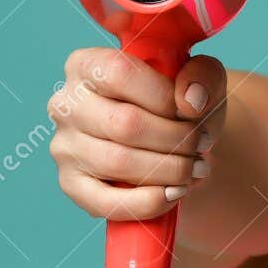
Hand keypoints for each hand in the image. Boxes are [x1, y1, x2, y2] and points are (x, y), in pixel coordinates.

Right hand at [47, 48, 221, 221]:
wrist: (173, 144)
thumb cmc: (181, 106)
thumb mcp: (202, 80)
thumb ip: (203, 76)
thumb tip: (191, 101)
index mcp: (88, 65)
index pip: (122, 74)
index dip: (165, 98)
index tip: (194, 113)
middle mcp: (66, 103)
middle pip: (124, 123)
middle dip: (175, 139)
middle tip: (202, 145)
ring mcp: (64, 146)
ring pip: (118, 162)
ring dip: (169, 170)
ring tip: (196, 169)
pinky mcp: (71, 184)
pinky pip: (105, 201)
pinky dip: (148, 202)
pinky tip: (175, 193)